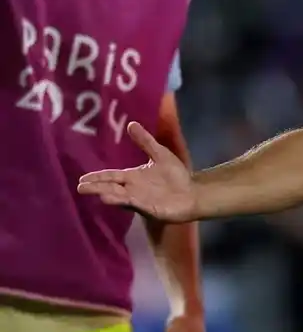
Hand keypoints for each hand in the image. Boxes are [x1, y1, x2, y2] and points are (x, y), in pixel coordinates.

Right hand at [77, 121, 198, 221]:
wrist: (193, 192)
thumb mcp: (160, 154)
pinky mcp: (149, 208)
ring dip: (107, 194)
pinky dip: (124, 201)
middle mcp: (132, 189)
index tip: (81, 178)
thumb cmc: (176, 176)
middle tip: (80, 187)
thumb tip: (131, 123)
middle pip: (111, 187)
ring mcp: (139, 199)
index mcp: (133, 177)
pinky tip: (113, 199)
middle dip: (96, 187)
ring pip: (119, 196)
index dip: (98, 177)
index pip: (111, 176)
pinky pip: (134, 204)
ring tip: (94, 192)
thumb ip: (146, 142)